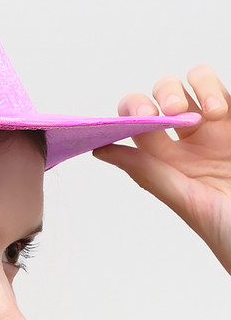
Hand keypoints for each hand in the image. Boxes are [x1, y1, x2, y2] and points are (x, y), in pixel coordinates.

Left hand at [93, 65, 230, 273]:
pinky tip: (221, 111)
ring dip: (194, 87)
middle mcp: (192, 143)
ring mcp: (221, 130)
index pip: (138, 125)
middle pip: (163, 97)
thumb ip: (148, 171)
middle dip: (160, 95)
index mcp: (169, 163)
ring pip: (195, 84)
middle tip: (168, 112)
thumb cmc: (228, 235)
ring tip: (210, 113)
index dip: (131, 113)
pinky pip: (225, 90)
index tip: (140, 118)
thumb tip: (101, 150)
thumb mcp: (186, 202)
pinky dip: (217, 89)